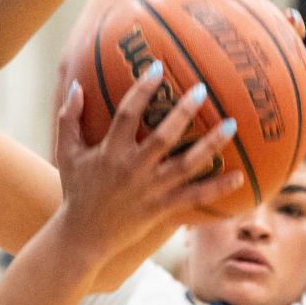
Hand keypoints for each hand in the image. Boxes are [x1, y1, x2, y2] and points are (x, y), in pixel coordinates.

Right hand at [56, 67, 243, 263]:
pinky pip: (194, 197)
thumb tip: (77, 86)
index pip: (127, 114)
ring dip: (210, 145)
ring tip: (231, 125)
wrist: (82, 237)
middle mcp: (133, 169)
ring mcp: (150, 191)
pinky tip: (239, 177)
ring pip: (186, 166)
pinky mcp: (161, 210)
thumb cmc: (76, 191)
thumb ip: (69, 119)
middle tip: (202, 90)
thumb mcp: (66, 154)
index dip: (143, 90)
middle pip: (163, 137)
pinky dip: (217, 188)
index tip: (158, 67)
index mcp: (110, 152)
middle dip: (184, 112)